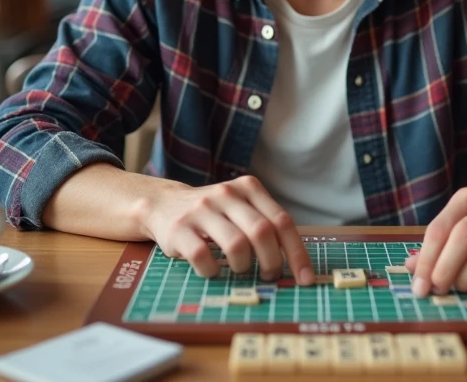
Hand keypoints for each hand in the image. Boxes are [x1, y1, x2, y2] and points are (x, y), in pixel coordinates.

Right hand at [140, 175, 314, 285]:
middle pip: (262, 232)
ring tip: (240, 270)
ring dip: (244, 267)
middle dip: (272, 262)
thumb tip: (296, 264)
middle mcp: (226, 194)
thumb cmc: (213, 214)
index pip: (282, 221)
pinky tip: (212, 271)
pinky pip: (203, 257)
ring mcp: (202, 209)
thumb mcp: (240, 208)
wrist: (162, 204)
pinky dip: (213, 272)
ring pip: (236, 245)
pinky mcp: (179, 228)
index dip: (296, 253)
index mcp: (248, 188)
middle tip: (270, 276)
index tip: (304, 278)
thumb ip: (265, 224)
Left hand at [406, 187, 466, 295]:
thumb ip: (439, 243)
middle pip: (463, 238)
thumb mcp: (462, 223)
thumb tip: (412, 267)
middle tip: (438, 289)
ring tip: (461, 287)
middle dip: (445, 268)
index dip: (426, 260)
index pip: (439, 228)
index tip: (419, 286)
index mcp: (466, 198)